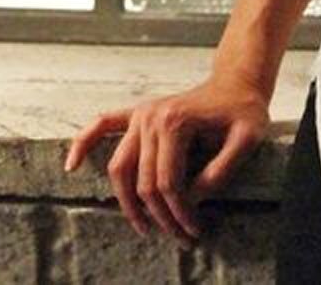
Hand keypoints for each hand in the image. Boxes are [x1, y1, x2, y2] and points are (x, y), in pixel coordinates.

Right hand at [64, 76, 269, 243]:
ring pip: (119, 168)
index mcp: (175, 121)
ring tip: (145, 228)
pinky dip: (84, 143)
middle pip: (144, 182)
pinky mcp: (136, 113)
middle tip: (182, 238)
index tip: (195, 231)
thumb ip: (221, 171)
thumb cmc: (244, 110)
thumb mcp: (248, 139)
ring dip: (127, 203)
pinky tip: (72, 165)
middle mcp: (151, 116)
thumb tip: (190, 199)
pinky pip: (102, 125)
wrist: (237, 82)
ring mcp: (141, 114)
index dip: (180, 213)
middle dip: (160, 217)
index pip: (168, 183)